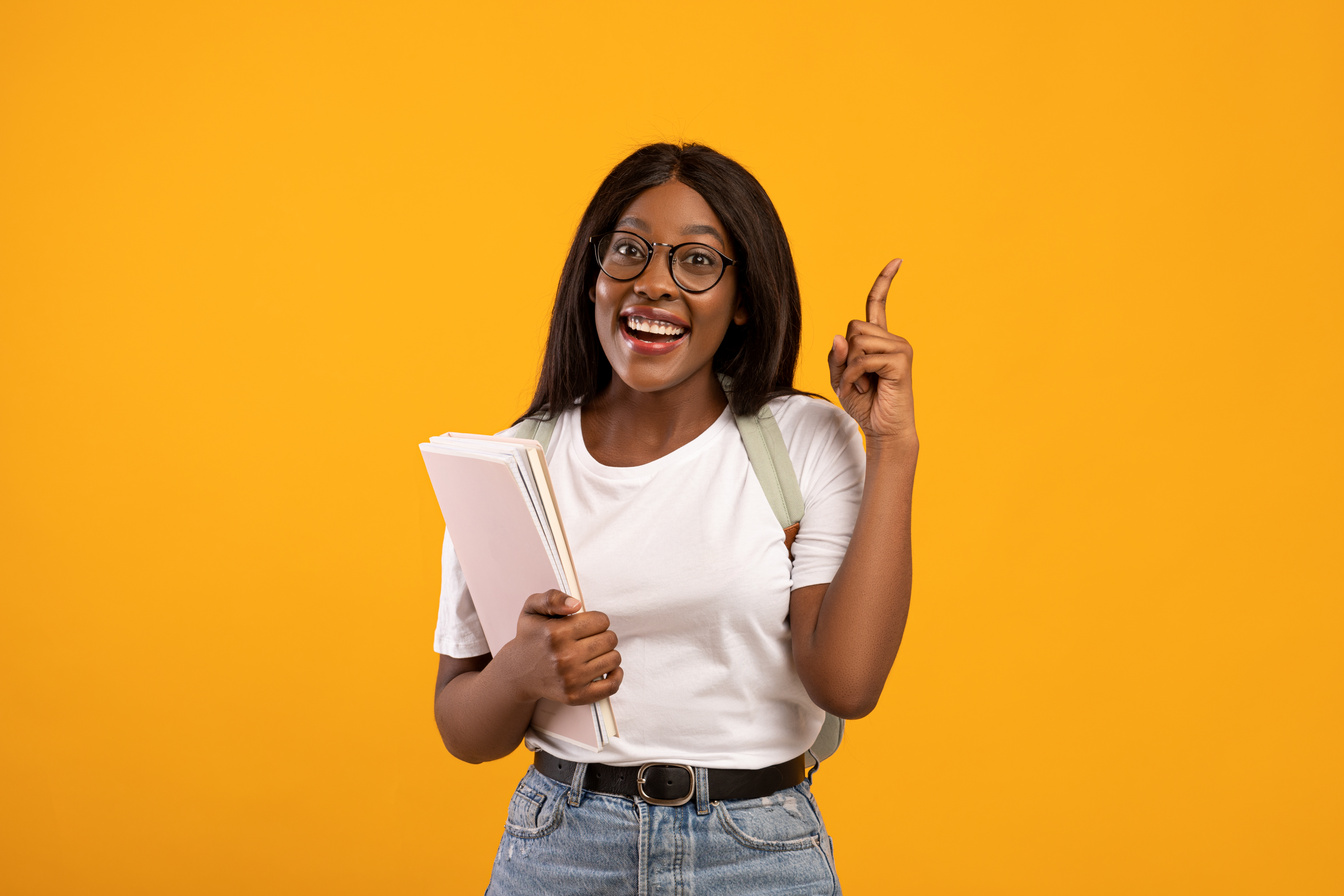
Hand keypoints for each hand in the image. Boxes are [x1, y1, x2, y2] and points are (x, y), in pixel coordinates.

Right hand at [499, 589, 622, 705]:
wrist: (518, 672)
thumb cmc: (531, 637)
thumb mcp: (532, 608)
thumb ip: (553, 598)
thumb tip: (576, 604)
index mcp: (555, 633)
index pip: (601, 620)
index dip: (596, 620)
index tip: (586, 625)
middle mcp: (564, 657)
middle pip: (610, 639)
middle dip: (602, 636)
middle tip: (589, 639)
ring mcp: (571, 679)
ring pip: (614, 659)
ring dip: (607, 654)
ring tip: (592, 653)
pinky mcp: (576, 696)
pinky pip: (611, 686)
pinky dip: (615, 676)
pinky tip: (606, 669)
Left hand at [828, 259, 916, 448]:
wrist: (883, 429)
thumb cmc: (864, 403)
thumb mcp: (840, 378)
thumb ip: (837, 357)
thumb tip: (839, 336)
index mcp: (880, 339)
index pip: (878, 303)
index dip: (885, 281)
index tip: (898, 260)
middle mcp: (893, 339)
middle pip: (853, 327)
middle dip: (845, 354)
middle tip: (856, 378)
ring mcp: (900, 348)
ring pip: (856, 342)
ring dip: (849, 368)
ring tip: (862, 384)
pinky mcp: (901, 361)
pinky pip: (863, 360)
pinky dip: (853, 377)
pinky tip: (863, 389)